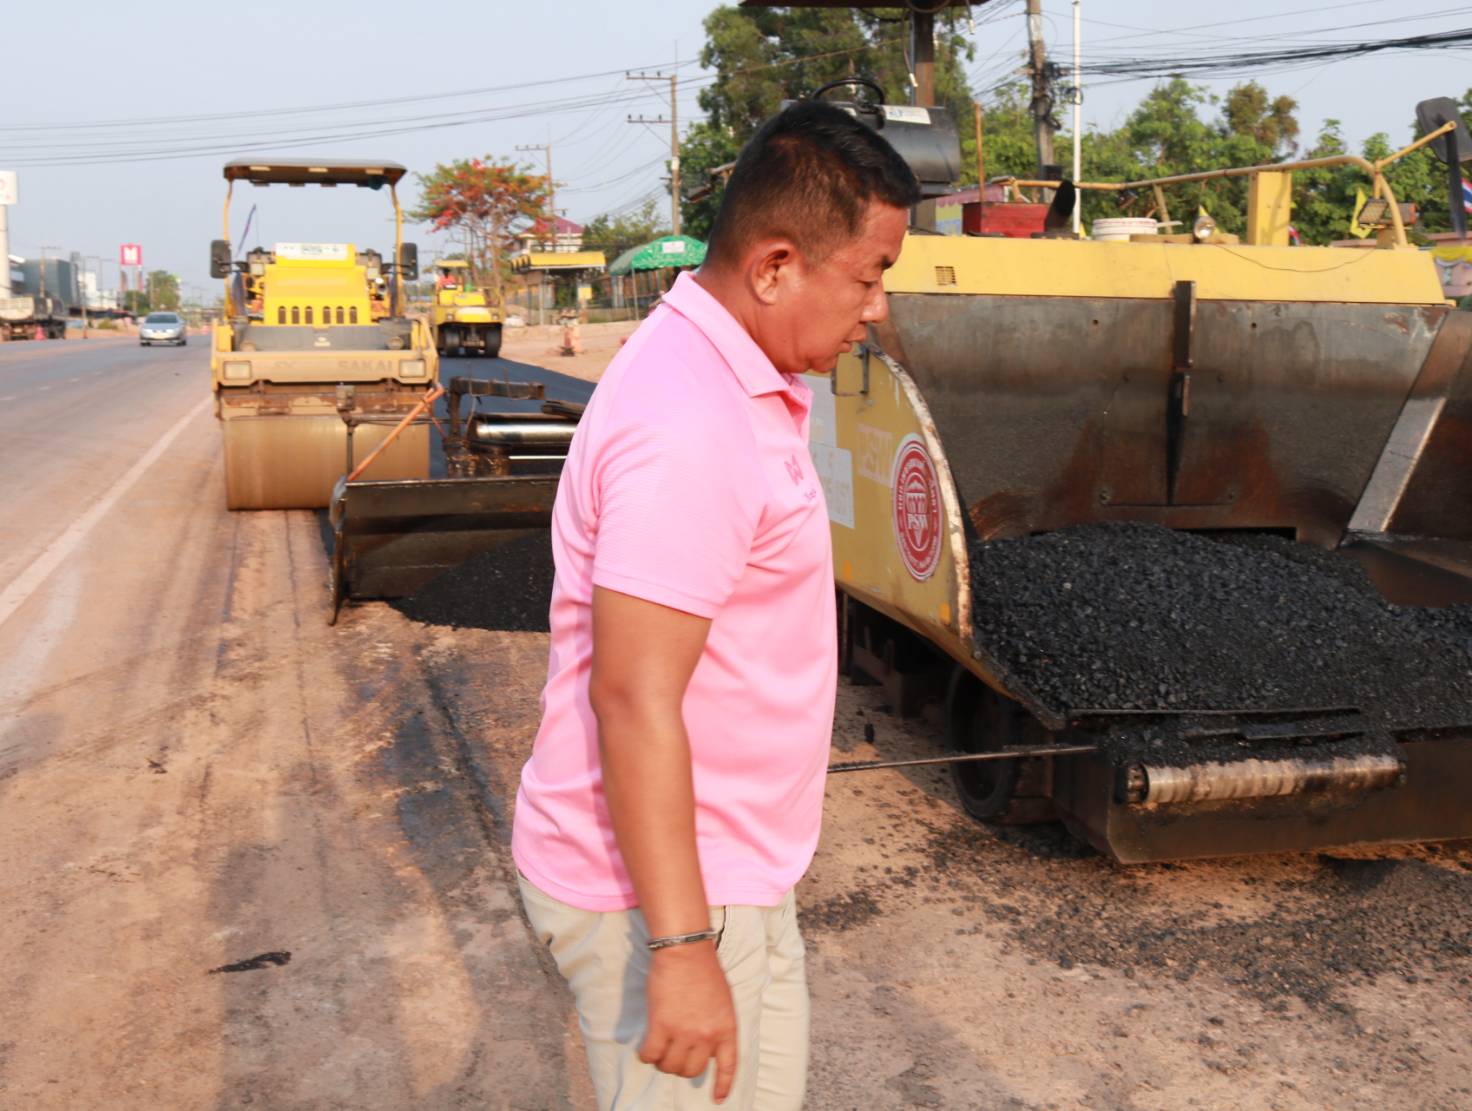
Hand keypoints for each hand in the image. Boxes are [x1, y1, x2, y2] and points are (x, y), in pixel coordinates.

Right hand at [638, 942, 738, 1102]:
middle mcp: (707, 1035)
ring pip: (670, 1066)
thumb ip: (717, 1024)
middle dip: (681, 1067)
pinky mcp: (661, 1026)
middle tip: (674, 1055)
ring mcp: (684, 1032)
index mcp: (727, 1028)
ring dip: (663, 1062)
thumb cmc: (704, 969)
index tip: (717, 1099)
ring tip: (660, 1049)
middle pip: (692, 1071)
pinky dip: (647, 1055)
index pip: (728, 1066)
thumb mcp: (723, 1000)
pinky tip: (646, 1049)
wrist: (685, 951)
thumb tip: (706, 1045)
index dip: (723, 1085)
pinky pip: (651, 1055)